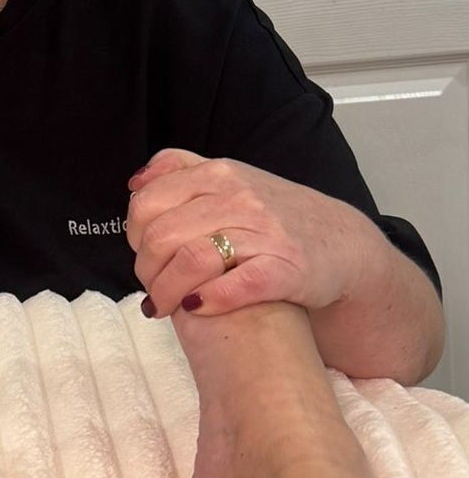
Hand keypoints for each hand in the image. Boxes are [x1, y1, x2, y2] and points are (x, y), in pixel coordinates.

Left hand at [126, 149, 365, 317]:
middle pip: (162, 235)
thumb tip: (135, 182)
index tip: (141, 253)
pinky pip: (236, 285)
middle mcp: (239, 198)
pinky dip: (209, 299)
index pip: (147, 203)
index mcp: (217, 175)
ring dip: (166, 291)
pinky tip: (197, 307)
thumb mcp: (228, 179)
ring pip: (190, 260)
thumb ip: (180, 170)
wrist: (343, 245)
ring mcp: (265, 232)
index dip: (133, 234)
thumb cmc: (274, 216)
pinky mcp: (288, 269)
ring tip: (164, 306)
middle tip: (150, 288)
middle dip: (145, 269)